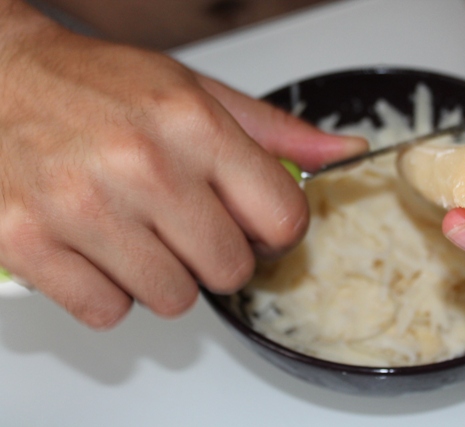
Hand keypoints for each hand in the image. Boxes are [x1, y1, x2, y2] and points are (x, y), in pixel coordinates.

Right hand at [0, 3, 366, 328]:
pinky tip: (98, 249)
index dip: (276, 234)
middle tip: (188, 225)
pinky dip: (109, 290)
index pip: (282, 221)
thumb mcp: (199, 93)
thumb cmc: (102, 86)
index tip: (255, 226)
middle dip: (218, 256)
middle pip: (230, 270)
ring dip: (164, 276)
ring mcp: (82, 208)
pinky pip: (106, 311)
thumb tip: (343, 153)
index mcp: (195, 125)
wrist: (2, 78)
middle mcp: (142, 166)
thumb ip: (276, 133)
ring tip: (138, 232)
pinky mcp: (28, 242)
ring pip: (172, 300)